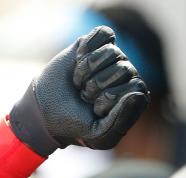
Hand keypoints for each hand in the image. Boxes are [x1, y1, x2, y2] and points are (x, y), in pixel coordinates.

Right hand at [9, 26, 148, 154]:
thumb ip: (122, 120)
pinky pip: (103, 33)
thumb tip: (138, 94)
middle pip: (124, 68)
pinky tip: (78, 60)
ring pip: (112, 51)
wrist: (47, 110)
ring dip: (87, 69)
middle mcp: (128, 76)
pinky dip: (87, 48)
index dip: (110, 98)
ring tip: (80, 82)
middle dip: (96, 85)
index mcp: (135, 99)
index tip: (95, 110)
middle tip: (85, 95)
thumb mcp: (100, 135)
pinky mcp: (98, 43)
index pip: (136, 88)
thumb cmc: (77, 125)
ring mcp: (114, 58)